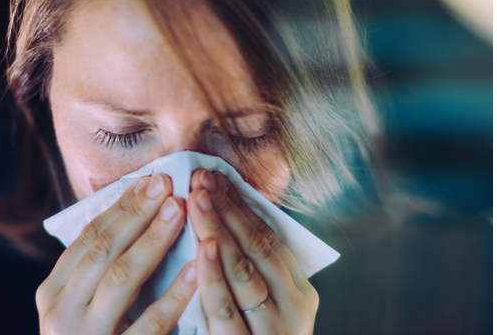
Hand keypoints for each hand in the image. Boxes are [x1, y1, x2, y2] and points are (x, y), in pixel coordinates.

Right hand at [36, 173, 197, 334]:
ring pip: (120, 280)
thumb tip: (136, 211)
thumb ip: (98, 269)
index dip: (121, 206)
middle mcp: (60, 313)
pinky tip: (193, 273)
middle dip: (137, 214)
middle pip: (101, 250)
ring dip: (153, 242)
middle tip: (168, 184)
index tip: (151, 180)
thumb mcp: (81, 307)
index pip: (87, 237)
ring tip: (181, 212)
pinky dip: (171, 297)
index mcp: (52, 292)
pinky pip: (147, 326)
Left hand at [187, 169, 318, 334]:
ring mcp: (273, 328)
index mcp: (299, 293)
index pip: (270, 239)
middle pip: (257, 248)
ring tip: (197, 198)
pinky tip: (203, 247)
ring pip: (243, 271)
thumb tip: (222, 225)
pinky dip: (213, 276)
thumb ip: (250, 273)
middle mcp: (293, 307)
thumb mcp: (265, 309)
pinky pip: (225, 308)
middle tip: (203, 177)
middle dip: (228, 208)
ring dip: (218, 230)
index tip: (217, 178)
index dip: (241, 207)